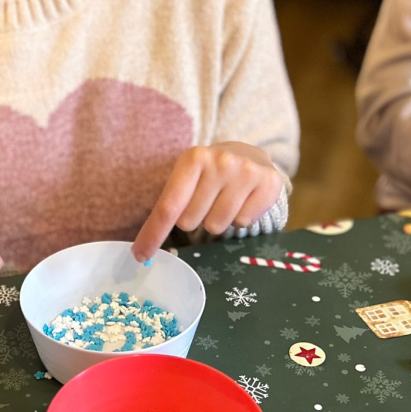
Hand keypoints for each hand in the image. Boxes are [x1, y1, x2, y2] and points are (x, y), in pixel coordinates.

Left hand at [132, 142, 282, 263]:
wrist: (251, 156)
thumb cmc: (210, 174)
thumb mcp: (187, 178)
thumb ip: (167, 208)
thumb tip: (142, 251)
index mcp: (193, 158)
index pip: (169, 206)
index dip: (153, 234)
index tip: (140, 255)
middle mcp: (221, 161)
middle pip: (192, 221)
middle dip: (195, 217)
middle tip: (206, 200)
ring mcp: (247, 171)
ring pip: (218, 225)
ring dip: (218, 219)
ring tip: (225, 199)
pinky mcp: (270, 182)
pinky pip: (243, 223)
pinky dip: (240, 218)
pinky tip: (244, 200)